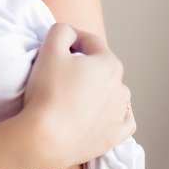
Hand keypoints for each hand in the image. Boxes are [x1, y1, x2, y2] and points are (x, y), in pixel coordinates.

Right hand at [21, 23, 134, 168]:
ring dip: (97, 88)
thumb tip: (68, 34)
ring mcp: (119, 114)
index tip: (54, 43)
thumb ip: (61, 31)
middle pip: (101, 67)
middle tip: (58, 69)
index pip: (90, 41)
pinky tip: (99, 114)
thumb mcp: (48, 48)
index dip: (70, 37)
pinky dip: (112, 115)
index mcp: (109, 64)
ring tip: (73, 93)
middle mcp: (121, 88)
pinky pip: (121, 121)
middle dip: (83, 64)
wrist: (46, 138)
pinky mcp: (113, 136)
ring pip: (113, 93)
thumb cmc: (47, 92)